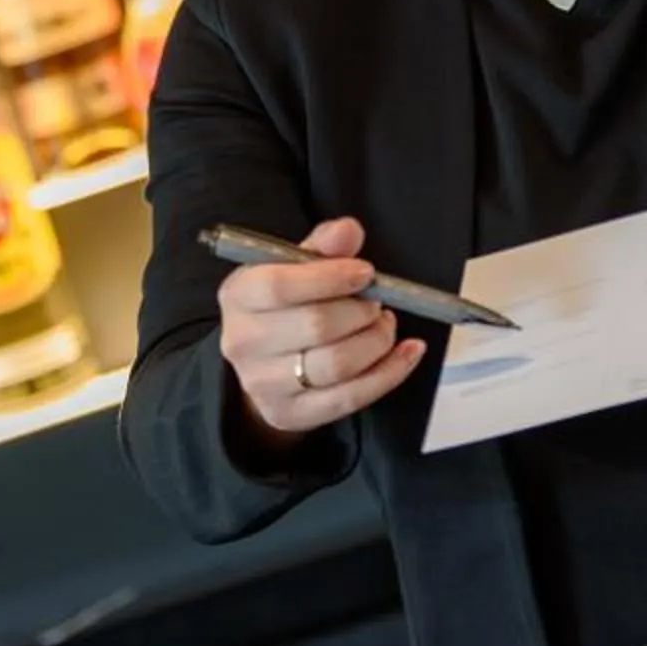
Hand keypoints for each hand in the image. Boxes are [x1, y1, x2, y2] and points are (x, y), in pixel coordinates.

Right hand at [217, 217, 427, 434]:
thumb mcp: (293, 266)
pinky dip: (389, 373)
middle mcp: (242, 342)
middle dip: (360, 311)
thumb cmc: (285, 305)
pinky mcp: (290, 414)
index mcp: (239, 296)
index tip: (366, 272)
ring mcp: (264, 385)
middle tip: (377, 303)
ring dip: (376, 341)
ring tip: (385, 325)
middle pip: (316, 326)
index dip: (330, 277)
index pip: (279, 286)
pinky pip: (351, 397)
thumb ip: (321, 246)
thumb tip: (348, 230)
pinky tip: (407, 352)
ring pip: (336, 365)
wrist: (263, 363)